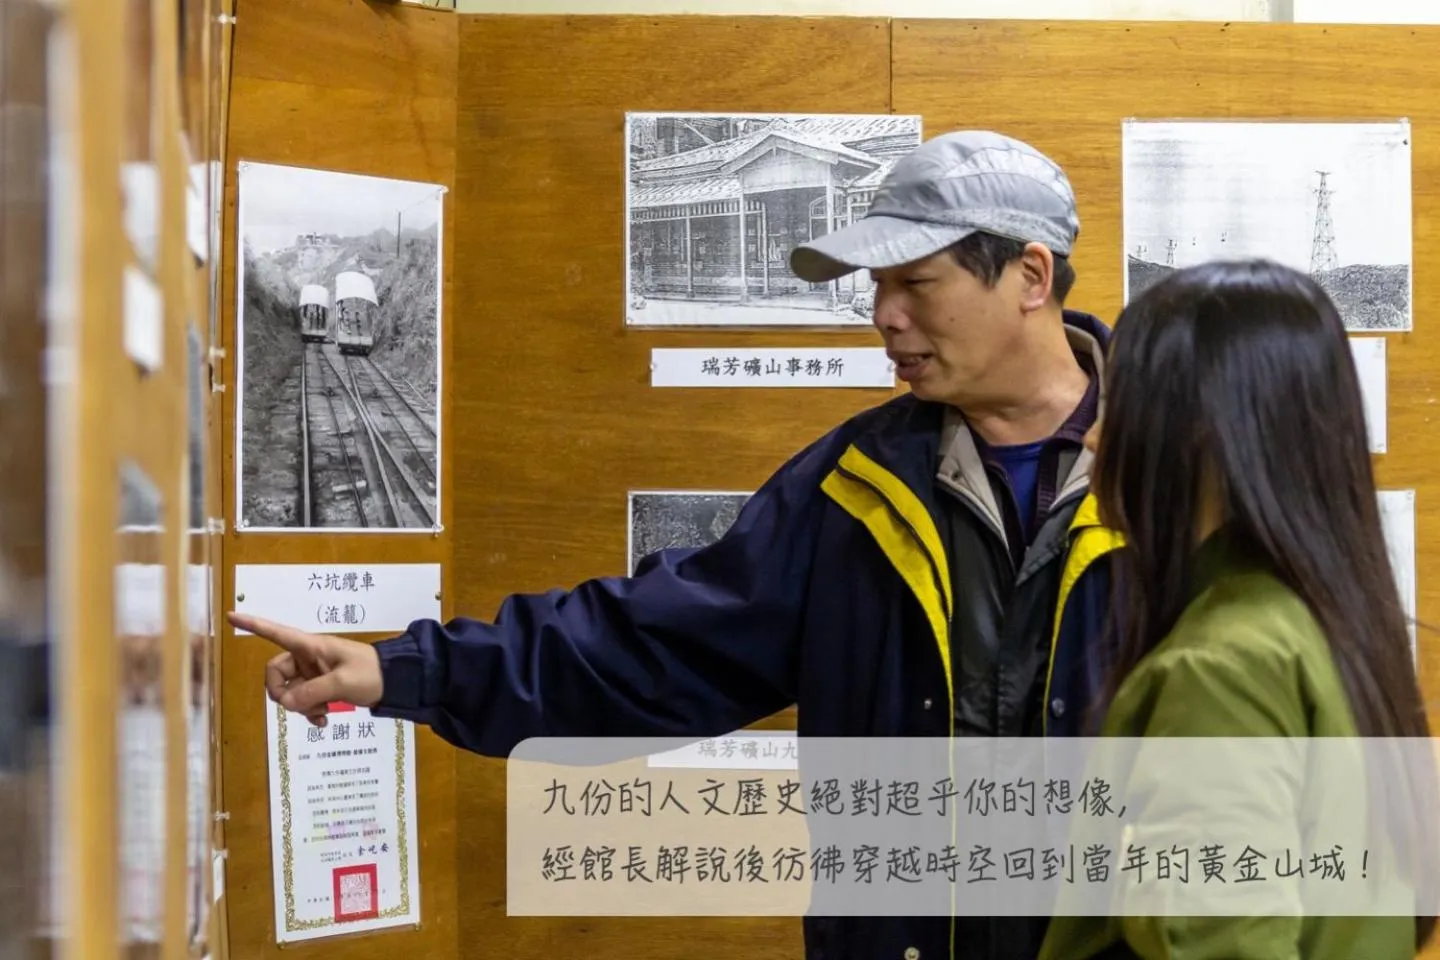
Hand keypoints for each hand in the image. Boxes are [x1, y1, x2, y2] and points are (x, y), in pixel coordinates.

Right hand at [227, 612, 383, 725]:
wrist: (394, 682)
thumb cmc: (371, 672)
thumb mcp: (343, 681)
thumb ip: (312, 691)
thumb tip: (285, 703)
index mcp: (310, 646)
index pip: (276, 633)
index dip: (254, 624)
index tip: (231, 615)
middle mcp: (306, 657)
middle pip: (274, 674)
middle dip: (282, 693)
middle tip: (300, 706)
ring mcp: (312, 673)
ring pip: (288, 692)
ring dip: (301, 706)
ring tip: (324, 711)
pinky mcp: (320, 688)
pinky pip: (302, 701)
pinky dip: (309, 712)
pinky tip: (324, 721)